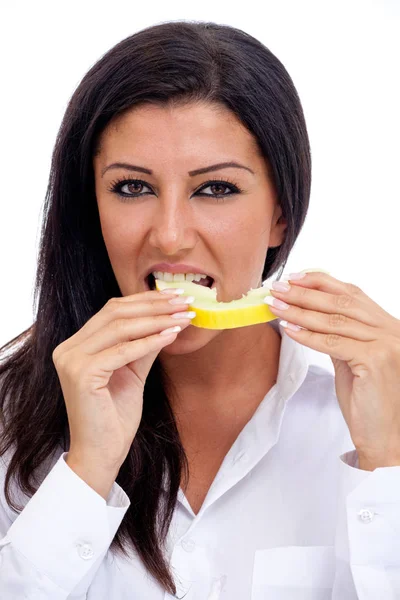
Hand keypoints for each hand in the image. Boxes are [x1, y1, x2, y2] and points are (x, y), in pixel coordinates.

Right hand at [52, 289, 194, 470]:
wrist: (101, 454)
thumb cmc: (115, 417)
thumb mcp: (133, 372)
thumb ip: (144, 345)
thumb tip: (168, 319)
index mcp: (76, 345)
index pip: (112, 310)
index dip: (145, 300)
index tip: (175, 296)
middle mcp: (68, 348)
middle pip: (115, 312)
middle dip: (154, 305)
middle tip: (185, 301)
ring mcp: (71, 360)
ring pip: (120, 327)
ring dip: (157, 319)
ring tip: (184, 316)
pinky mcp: (81, 373)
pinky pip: (123, 351)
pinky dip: (150, 341)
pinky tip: (172, 335)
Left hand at [266, 270, 399, 468]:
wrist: (384, 436)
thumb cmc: (368, 399)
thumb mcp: (352, 359)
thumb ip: (338, 336)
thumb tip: (309, 315)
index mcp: (386, 325)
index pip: (352, 294)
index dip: (321, 282)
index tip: (293, 277)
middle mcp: (391, 330)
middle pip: (341, 303)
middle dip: (304, 293)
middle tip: (277, 288)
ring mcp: (386, 345)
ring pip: (334, 321)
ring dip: (300, 311)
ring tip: (275, 306)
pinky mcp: (375, 361)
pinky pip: (333, 344)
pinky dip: (308, 335)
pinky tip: (288, 329)